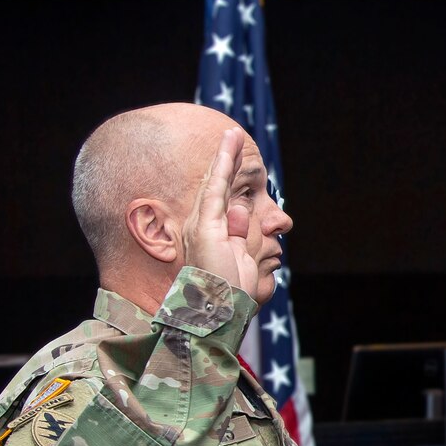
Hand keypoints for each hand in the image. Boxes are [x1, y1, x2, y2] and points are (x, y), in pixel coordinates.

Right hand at [181, 128, 259, 299]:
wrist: (219, 311)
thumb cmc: (230, 290)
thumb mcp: (242, 255)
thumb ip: (240, 233)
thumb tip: (241, 210)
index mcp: (211, 232)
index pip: (222, 197)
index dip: (227, 174)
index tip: (235, 154)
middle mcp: (203, 224)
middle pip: (217, 185)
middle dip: (225, 159)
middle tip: (232, 135)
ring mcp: (203, 223)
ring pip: (216, 181)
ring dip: (225, 156)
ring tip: (232, 134)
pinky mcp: (206, 224)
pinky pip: (216, 188)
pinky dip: (223, 166)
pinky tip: (228, 147)